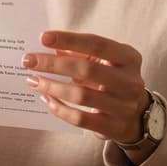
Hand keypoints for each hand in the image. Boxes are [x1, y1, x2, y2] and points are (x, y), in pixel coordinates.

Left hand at [22, 31, 150, 144]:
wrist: (137, 115)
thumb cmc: (114, 81)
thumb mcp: (105, 63)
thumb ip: (81, 54)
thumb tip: (49, 48)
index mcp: (129, 58)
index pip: (97, 44)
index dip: (69, 40)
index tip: (43, 38)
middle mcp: (130, 81)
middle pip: (87, 69)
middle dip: (54, 64)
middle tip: (29, 61)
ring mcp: (124, 106)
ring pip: (81, 95)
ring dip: (52, 86)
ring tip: (33, 80)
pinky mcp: (113, 127)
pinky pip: (80, 118)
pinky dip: (59, 108)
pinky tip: (46, 99)